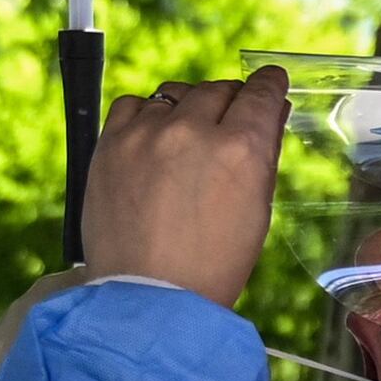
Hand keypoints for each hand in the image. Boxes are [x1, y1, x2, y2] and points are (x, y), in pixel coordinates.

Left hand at [80, 70, 291, 308]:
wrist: (149, 298)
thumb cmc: (212, 265)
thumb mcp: (257, 211)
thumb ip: (262, 156)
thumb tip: (267, 115)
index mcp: (241, 150)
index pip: (261, 93)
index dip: (269, 85)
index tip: (269, 82)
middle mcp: (193, 132)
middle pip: (218, 89)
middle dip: (229, 102)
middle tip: (227, 122)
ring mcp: (148, 134)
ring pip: (176, 94)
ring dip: (187, 108)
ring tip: (186, 136)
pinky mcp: (111, 143)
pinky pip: (134, 105)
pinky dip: (147, 115)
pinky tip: (152, 139)